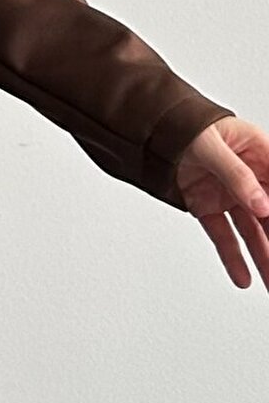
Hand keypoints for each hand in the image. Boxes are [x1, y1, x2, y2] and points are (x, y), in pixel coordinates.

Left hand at [173, 116, 268, 290]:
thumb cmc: (182, 125)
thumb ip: (236, 175)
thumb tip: (261, 203)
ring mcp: (227, 194)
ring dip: (262, 257)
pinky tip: (243, 277)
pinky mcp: (207, 207)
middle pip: (268, 215)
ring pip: (250, 231)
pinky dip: (231, 257)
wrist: (146, 131)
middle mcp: (246, 176)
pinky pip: (222, 235)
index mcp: (257, 152)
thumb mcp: (209, 145)